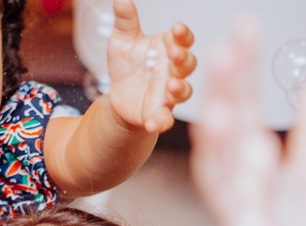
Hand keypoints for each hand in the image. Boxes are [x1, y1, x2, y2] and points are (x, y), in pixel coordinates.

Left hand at [104, 0, 195, 133]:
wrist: (117, 96)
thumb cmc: (127, 65)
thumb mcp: (122, 40)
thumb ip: (125, 21)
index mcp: (167, 48)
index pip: (182, 39)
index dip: (183, 34)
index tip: (177, 28)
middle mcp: (173, 71)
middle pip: (188, 64)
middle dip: (183, 58)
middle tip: (173, 53)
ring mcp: (168, 93)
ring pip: (184, 92)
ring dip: (180, 88)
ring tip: (171, 84)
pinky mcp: (159, 113)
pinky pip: (165, 119)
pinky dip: (161, 122)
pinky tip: (153, 123)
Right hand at [191, 25, 305, 225]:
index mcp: (251, 173)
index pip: (242, 114)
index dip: (242, 74)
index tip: (244, 30)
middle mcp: (237, 197)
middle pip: (224, 142)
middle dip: (225, 100)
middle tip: (227, 54)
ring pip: (226, 191)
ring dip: (223, 158)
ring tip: (227, 120)